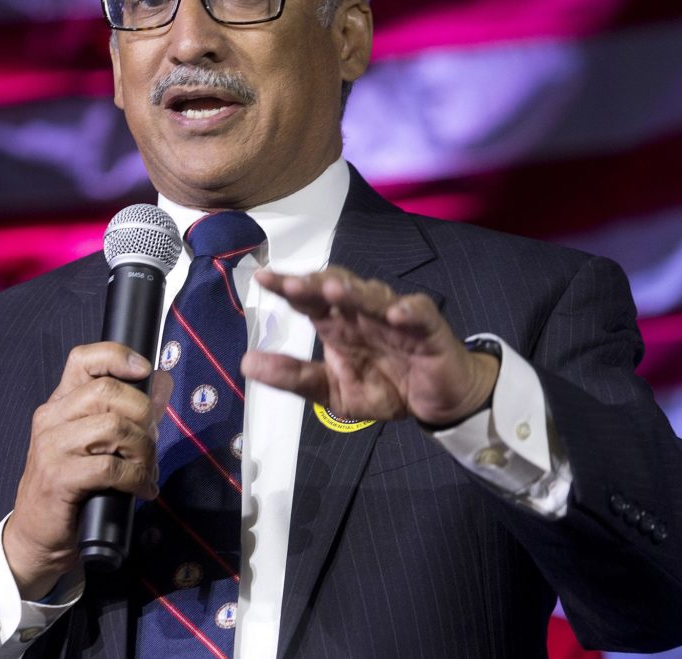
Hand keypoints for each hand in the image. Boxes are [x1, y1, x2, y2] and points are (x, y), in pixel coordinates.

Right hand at [2, 342, 171, 599]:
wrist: (37, 535)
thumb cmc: (74, 485)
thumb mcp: (98, 442)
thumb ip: (127, 413)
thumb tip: (162, 384)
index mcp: (60, 403)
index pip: (83, 359)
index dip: (117, 356)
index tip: (145, 370)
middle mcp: (51, 418)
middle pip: (107, 390)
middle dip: (144, 413)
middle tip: (152, 442)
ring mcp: (51, 447)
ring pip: (113, 426)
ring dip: (143, 449)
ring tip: (147, 469)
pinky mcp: (58, 478)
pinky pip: (111, 467)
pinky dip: (136, 478)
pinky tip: (142, 489)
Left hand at [241, 266, 497, 425]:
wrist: (436, 403)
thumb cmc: (386, 388)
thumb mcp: (332, 392)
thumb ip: (294, 377)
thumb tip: (246, 362)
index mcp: (338, 324)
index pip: (309, 298)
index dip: (287, 286)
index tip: (262, 278)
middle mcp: (363, 312)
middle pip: (338, 287)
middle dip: (316, 284)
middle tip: (292, 284)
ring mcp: (395, 315)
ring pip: (374, 295)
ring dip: (356, 292)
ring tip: (336, 291)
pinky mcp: (428, 328)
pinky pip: (418, 314)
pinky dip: (406, 312)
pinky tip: (394, 314)